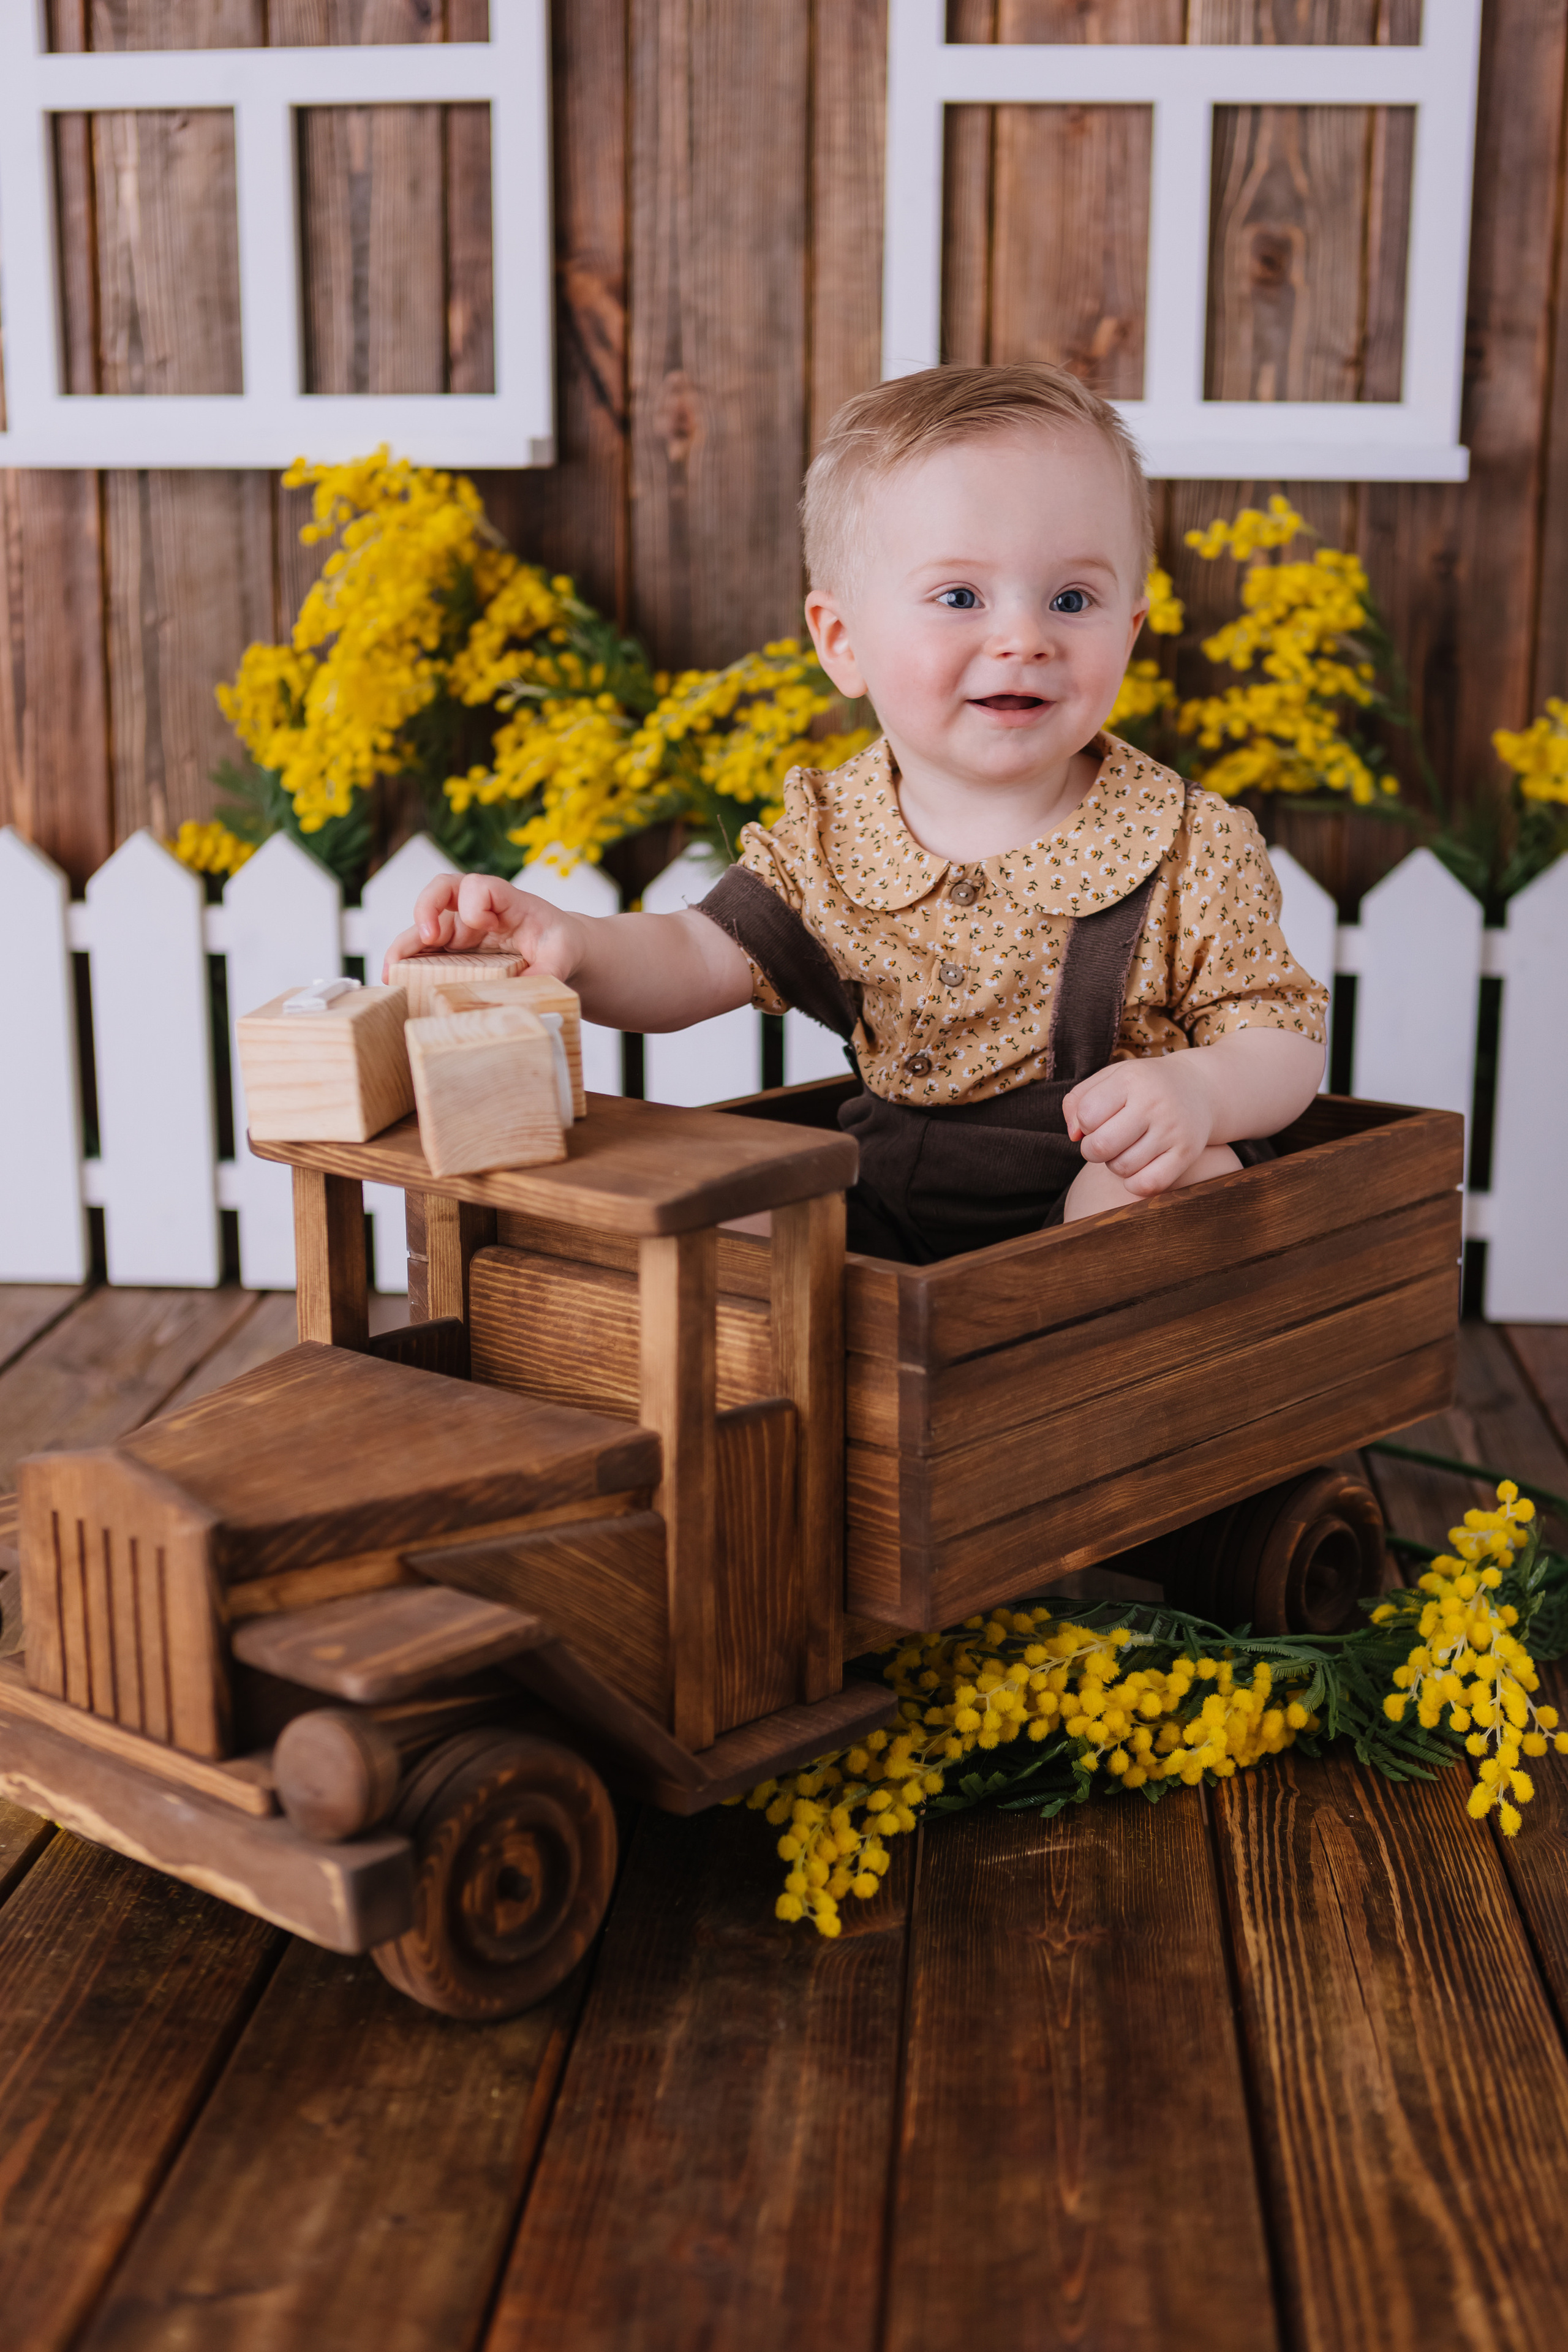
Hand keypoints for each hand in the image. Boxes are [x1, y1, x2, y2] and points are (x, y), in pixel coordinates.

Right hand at [381, 871, 587, 984]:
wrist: (558, 950)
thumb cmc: (557, 944)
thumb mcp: (561, 957)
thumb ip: (547, 973)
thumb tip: (526, 994)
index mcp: (508, 901)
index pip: (480, 885)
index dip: (475, 901)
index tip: (484, 925)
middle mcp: (478, 908)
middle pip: (441, 891)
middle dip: (427, 909)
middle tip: (427, 936)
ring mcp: (462, 927)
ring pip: (425, 921)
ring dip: (406, 943)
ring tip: (393, 970)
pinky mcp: (452, 946)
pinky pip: (423, 947)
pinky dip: (406, 961)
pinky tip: (396, 979)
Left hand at [1063, 1055, 1215, 1197]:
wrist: (1200, 1087)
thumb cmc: (1143, 1086)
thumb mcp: (1110, 1078)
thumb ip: (1077, 1100)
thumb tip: (1074, 1136)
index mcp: (1131, 1079)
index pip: (1087, 1114)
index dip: (1084, 1124)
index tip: (1097, 1120)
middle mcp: (1154, 1103)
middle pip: (1101, 1146)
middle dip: (1092, 1150)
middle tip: (1104, 1142)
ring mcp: (1173, 1129)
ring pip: (1122, 1168)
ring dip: (1115, 1165)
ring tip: (1125, 1149)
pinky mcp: (1187, 1153)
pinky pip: (1149, 1184)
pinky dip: (1135, 1183)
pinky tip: (1138, 1168)